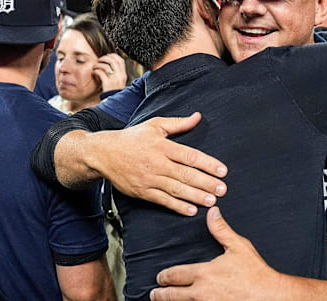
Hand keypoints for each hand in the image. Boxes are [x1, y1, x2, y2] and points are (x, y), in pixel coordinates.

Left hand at [93, 53, 127, 91]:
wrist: (114, 102)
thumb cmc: (114, 91)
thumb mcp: (119, 81)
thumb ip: (117, 73)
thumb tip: (110, 63)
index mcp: (123, 74)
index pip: (120, 60)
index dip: (113, 56)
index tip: (107, 56)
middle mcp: (120, 76)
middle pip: (113, 61)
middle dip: (104, 58)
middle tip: (99, 60)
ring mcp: (114, 79)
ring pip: (106, 66)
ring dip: (98, 64)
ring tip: (95, 67)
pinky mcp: (107, 83)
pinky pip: (100, 73)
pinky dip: (95, 71)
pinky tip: (93, 72)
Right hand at [93, 113, 227, 215]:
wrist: (103, 153)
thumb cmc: (132, 138)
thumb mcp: (155, 125)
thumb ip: (178, 123)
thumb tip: (198, 117)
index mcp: (162, 146)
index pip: (190, 155)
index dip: (208, 164)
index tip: (222, 171)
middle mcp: (157, 163)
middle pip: (186, 174)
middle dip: (206, 183)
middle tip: (222, 190)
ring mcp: (149, 179)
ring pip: (176, 189)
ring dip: (195, 196)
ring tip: (212, 201)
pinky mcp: (142, 191)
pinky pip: (163, 200)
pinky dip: (177, 206)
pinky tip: (191, 210)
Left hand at [150, 207, 280, 300]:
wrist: (269, 296)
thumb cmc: (255, 273)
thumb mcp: (238, 247)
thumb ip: (221, 230)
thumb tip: (212, 212)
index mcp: (204, 273)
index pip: (174, 275)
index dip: (164, 277)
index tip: (160, 277)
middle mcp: (200, 293)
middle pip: (171, 296)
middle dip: (160, 294)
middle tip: (154, 294)